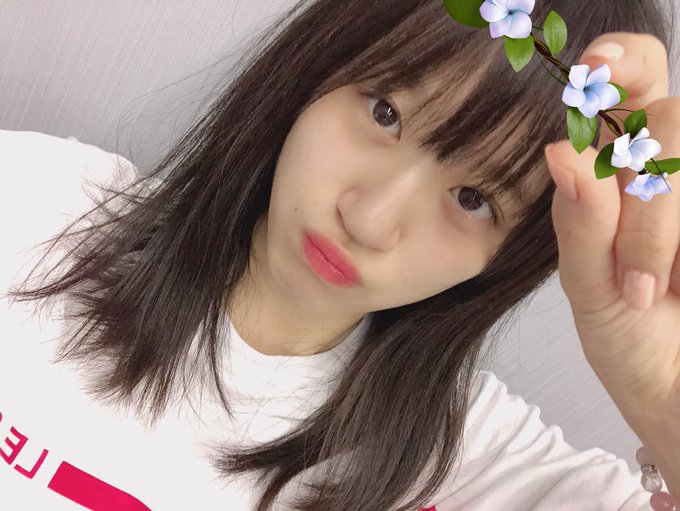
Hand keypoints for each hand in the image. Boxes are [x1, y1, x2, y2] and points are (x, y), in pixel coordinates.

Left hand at [544, 32, 679, 415]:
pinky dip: (678, 242)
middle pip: (675, 119)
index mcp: (620, 173)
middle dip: (653, 195)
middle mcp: (669, 171)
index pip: (630, 85)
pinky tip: (678, 288)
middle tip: (633, 277)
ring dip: (666, 223)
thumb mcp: (590, 287)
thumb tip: (563, 150)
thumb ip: (580, 223)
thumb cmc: (626, 339)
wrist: (675, 395)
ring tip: (646, 293)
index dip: (623, 60)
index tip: (596, 66)